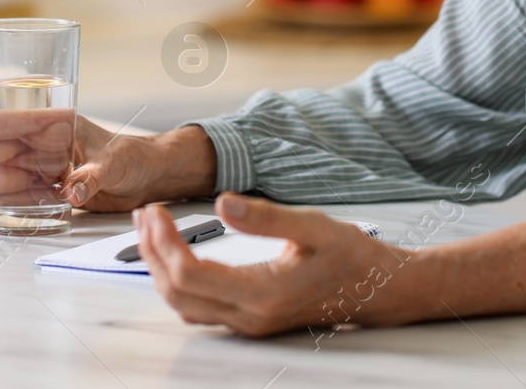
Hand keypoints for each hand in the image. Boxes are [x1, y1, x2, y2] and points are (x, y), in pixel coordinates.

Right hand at [0, 117, 216, 225]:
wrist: (150, 177)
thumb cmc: (134, 157)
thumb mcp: (114, 164)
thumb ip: (92, 178)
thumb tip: (73, 191)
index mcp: (54, 125)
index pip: (8, 124)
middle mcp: (44, 144)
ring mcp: (44, 167)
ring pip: (2, 177)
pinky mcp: (49, 190)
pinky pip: (17, 196)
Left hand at [137, 193, 416, 336]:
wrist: (380, 289)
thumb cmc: (352, 256)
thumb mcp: (314, 225)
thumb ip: (265, 217)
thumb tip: (221, 202)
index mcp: (261, 293)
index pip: (190, 273)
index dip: (164, 241)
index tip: (156, 210)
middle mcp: (250, 316)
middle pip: (177, 293)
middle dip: (152, 253)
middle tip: (145, 216)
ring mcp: (250, 323)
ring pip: (184, 305)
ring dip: (160, 269)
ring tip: (152, 232)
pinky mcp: (252, 320)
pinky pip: (199, 308)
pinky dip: (178, 282)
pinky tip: (176, 256)